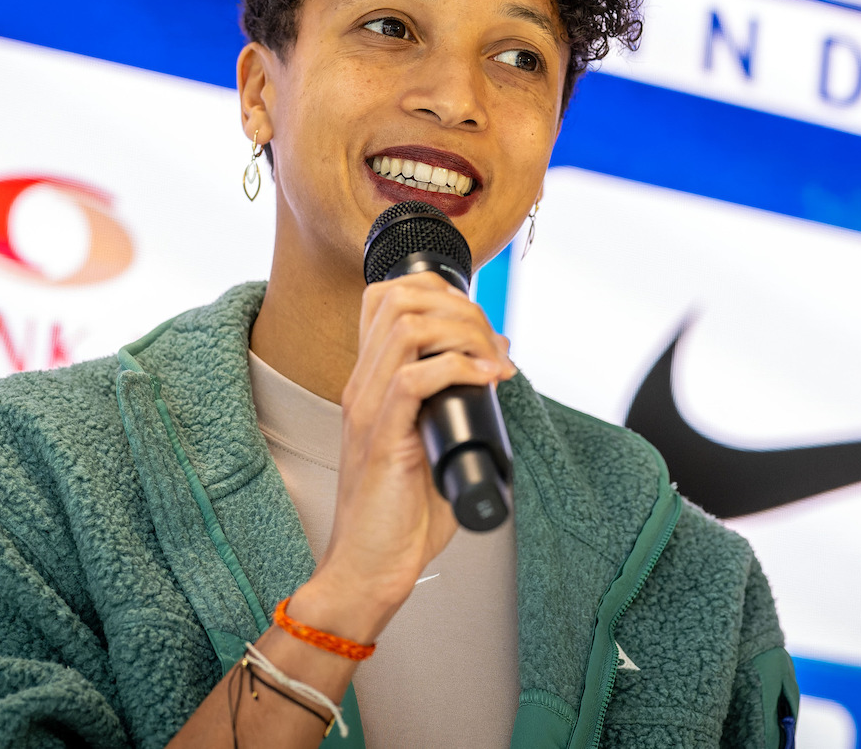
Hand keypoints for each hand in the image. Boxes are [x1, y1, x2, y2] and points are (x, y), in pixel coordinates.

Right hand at [289, 271, 514, 642]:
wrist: (369, 569)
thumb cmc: (400, 518)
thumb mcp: (433, 444)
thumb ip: (457, 403)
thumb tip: (497, 362)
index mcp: (370, 383)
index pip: (385, 298)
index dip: (437, 291)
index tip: (478, 322)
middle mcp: (363, 386)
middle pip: (399, 298)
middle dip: (459, 306)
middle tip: (494, 343)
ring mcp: (368, 409)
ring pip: (407, 326)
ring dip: (464, 331)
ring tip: (494, 360)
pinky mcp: (382, 438)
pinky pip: (415, 378)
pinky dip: (461, 368)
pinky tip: (487, 380)